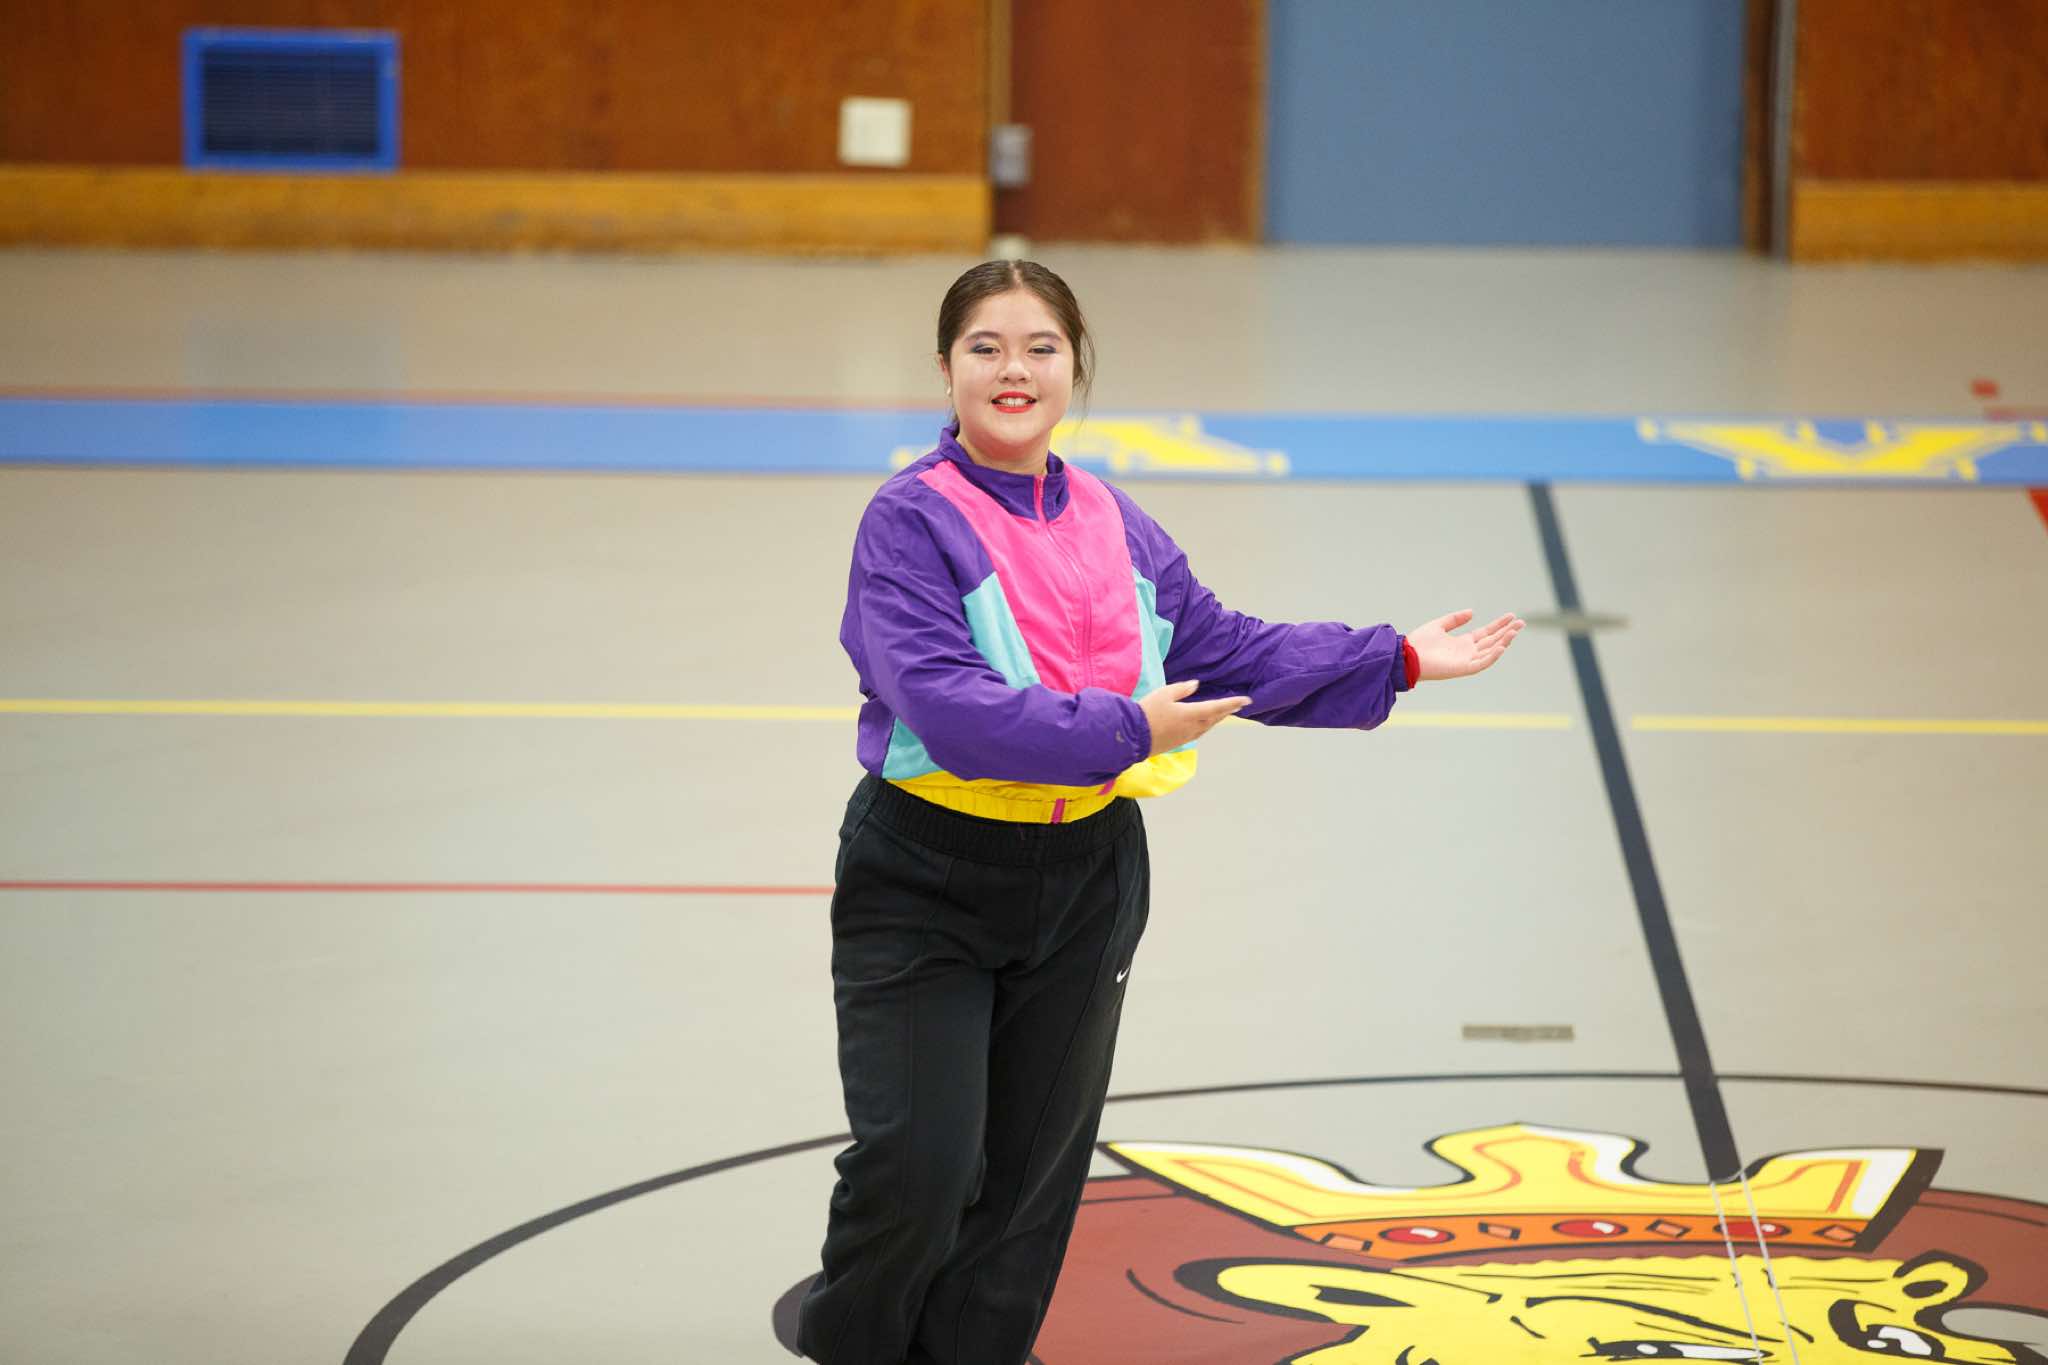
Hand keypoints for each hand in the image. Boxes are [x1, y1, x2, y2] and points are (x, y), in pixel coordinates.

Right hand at [1139, 680, 1249, 755]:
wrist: (1132, 737)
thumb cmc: (1148, 712)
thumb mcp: (1164, 694)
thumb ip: (1182, 689)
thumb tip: (1196, 685)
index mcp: (1192, 714)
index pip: (1218, 707)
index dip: (1233, 703)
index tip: (1247, 700)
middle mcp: (1193, 727)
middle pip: (1215, 718)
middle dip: (1226, 711)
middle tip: (1236, 706)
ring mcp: (1186, 737)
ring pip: (1207, 726)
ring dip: (1216, 719)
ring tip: (1223, 713)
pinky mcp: (1178, 742)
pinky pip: (1198, 732)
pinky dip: (1206, 725)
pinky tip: (1203, 723)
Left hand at [1405, 609, 1523, 681]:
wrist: (1406, 655)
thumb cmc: (1419, 643)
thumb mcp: (1439, 625)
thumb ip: (1455, 619)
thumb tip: (1472, 612)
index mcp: (1462, 643)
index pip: (1486, 633)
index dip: (1499, 625)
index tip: (1511, 616)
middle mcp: (1467, 652)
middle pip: (1492, 641)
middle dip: (1507, 632)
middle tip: (1521, 622)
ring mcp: (1466, 661)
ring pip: (1490, 651)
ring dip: (1503, 642)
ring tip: (1514, 631)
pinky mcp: (1463, 669)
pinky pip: (1482, 663)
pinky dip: (1492, 656)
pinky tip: (1501, 646)